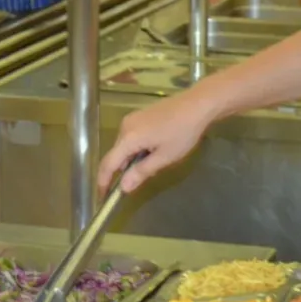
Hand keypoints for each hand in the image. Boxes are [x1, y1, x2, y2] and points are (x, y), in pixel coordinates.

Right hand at [97, 90, 214, 191]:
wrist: (197, 104)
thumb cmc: (183, 133)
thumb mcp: (164, 157)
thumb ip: (142, 172)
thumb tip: (123, 187)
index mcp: (128, 138)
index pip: (109, 164)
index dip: (103, 181)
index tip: (102, 196)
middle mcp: (125, 126)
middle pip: (115, 154)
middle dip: (121, 171)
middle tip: (135, 184)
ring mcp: (132, 118)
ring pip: (124, 146)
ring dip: (131, 159)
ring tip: (150, 166)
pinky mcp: (139, 115)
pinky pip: (131, 137)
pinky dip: (136, 149)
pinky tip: (152, 151)